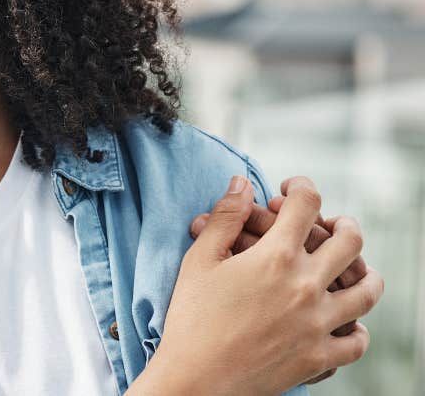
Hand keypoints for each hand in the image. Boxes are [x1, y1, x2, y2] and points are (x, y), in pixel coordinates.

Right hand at [142, 176, 382, 395]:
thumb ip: (224, 218)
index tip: (291, 189)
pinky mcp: (320, 356)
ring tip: (355, 268)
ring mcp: (319, 323)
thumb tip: (242, 183)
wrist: (197, 379)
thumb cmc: (191, 318)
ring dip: (366, 272)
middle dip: (343, 224)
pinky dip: (358, 330)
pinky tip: (348, 323)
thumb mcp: (199, 261)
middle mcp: (307, 286)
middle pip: (350, 242)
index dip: (301, 187)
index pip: (306, 205)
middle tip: (332, 223)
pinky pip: (357, 341)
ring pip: (367, 291)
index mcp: (276, 257)